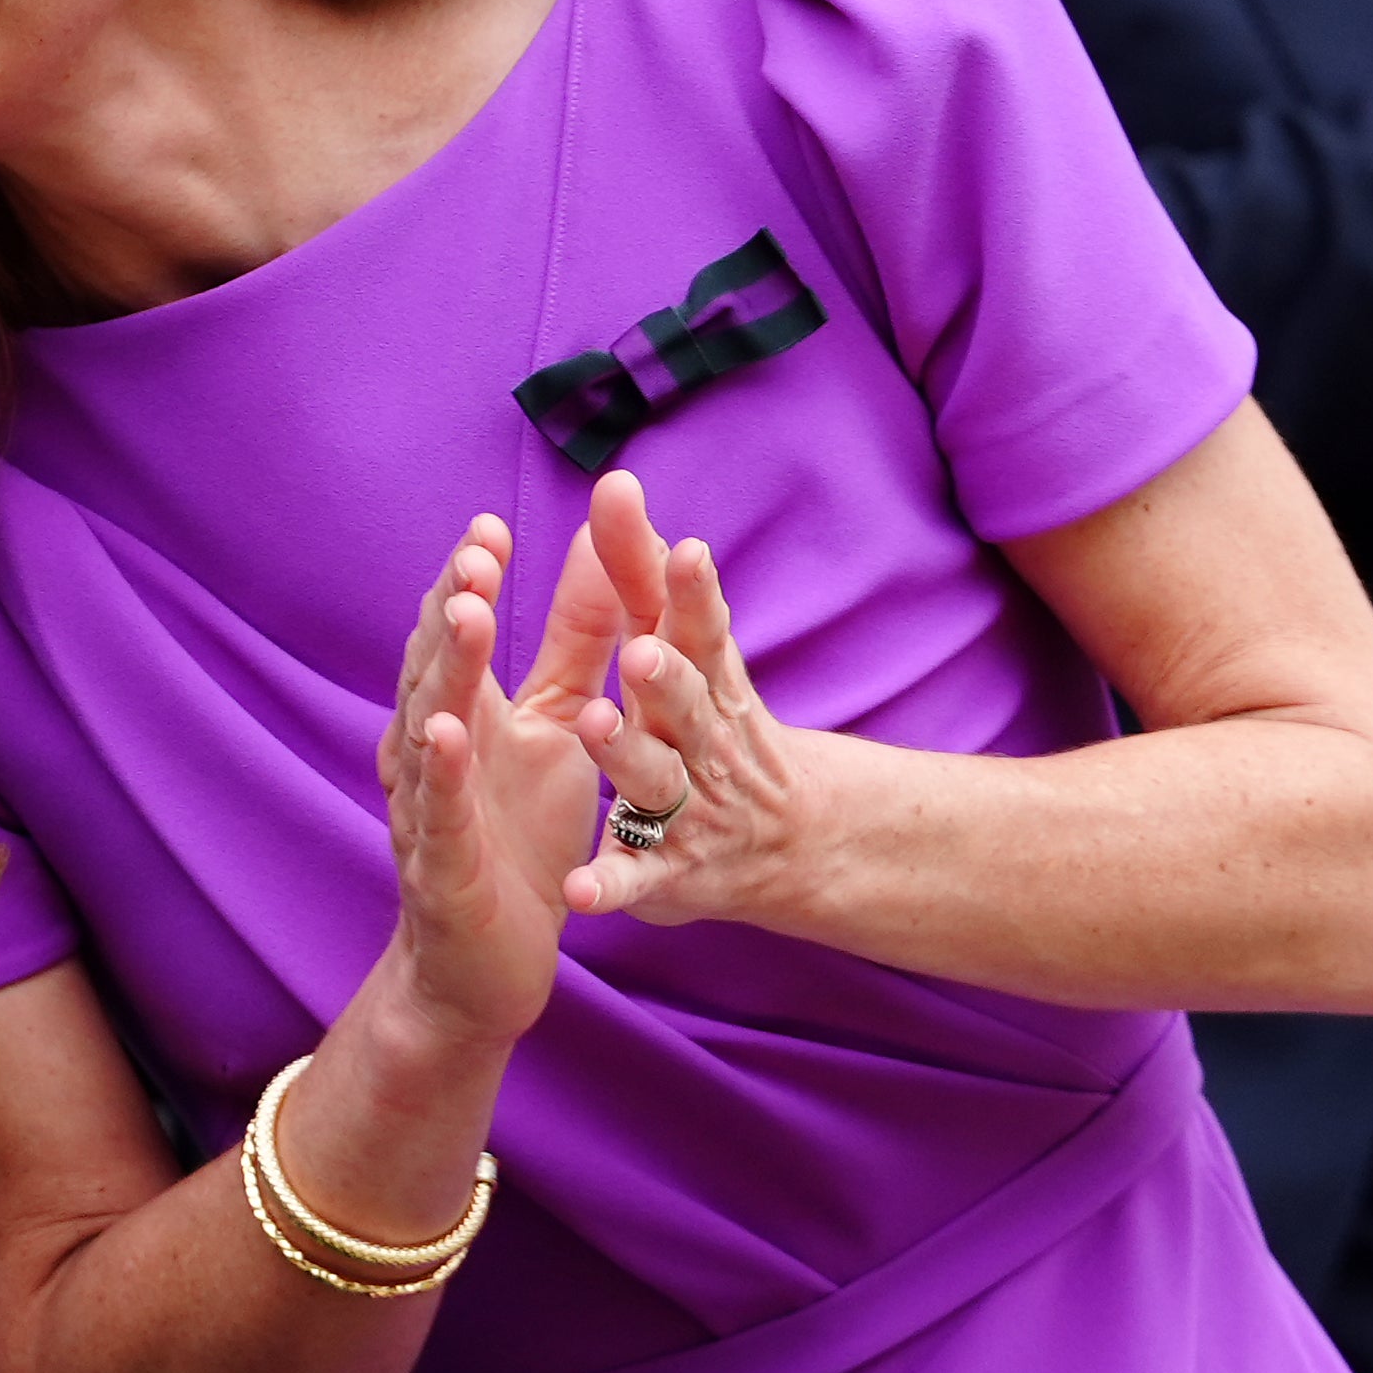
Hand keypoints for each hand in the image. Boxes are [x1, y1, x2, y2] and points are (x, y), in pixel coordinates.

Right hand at [375, 512, 612, 1044]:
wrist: (489, 964)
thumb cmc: (518, 837)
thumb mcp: (559, 725)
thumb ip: (579, 640)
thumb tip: (599, 543)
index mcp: (461, 714)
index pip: (456, 633)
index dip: (469, 580)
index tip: (490, 526)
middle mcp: (430, 753)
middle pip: (434, 667)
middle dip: (451, 609)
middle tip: (475, 555)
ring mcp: (428, 808)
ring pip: (427, 729)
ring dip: (444, 673)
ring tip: (465, 615)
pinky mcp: (440, 869)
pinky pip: (439, 815)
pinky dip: (440, 773)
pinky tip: (443, 733)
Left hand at [559, 469, 820, 928]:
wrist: (793, 840)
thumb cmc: (713, 722)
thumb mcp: (687, 650)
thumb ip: (640, 574)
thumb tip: (613, 482)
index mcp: (702, 678)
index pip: (699, 627)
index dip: (692, 592)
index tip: (687, 550)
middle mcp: (700, 738)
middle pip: (683, 701)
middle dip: (664, 675)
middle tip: (640, 648)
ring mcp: (688, 807)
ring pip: (654, 780)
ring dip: (628, 755)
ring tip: (596, 724)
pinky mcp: (667, 872)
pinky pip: (635, 878)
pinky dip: (611, 886)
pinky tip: (578, 890)